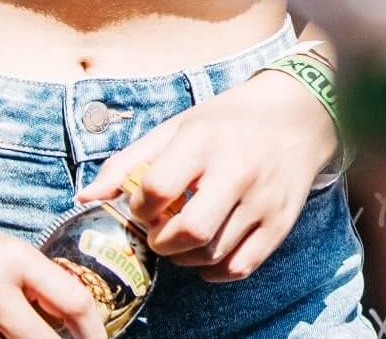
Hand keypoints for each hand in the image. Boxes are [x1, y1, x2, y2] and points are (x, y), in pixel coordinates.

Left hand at [77, 71, 338, 281]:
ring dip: (186, 257)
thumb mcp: (178, 127)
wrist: (301, 114)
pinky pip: (240, 267)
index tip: (146, 205)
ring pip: (212, 254)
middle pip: (189, 231)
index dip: (140, 207)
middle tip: (162, 232)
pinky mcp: (282, 220)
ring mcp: (264, 198)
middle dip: (162, 243)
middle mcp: (238, 169)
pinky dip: (216, 270)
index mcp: (206, 140)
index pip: (156, 189)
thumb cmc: (229, 121)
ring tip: (185, 238)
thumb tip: (84, 198)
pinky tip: (210, 251)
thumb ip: (128, 162)